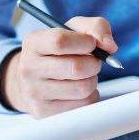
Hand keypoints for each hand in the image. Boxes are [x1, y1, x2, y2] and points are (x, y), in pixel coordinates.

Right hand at [0, 16, 118, 117]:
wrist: (33, 82)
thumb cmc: (59, 53)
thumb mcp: (73, 31)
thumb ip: (96, 27)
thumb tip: (110, 46)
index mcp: (33, 43)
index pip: (60, 41)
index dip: (85, 42)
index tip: (91, 44)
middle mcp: (28, 68)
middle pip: (76, 67)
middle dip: (94, 64)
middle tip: (92, 62)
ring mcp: (35, 92)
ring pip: (83, 88)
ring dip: (92, 81)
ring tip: (83, 76)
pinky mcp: (45, 112)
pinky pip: (83, 105)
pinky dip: (89, 96)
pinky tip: (78, 91)